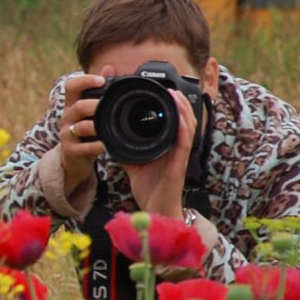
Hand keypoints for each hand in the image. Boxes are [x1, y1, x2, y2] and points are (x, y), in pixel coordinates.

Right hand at [57, 66, 112, 191]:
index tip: (101, 80)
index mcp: (72, 104)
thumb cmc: (85, 131)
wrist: (73, 159)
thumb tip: (109, 67)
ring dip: (96, 126)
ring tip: (108, 126)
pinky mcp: (70, 151)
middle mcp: (67, 117)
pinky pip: (83, 148)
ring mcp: (67, 134)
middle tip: (108, 105)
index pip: (71, 86)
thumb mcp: (90, 111)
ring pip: (80, 126)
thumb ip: (99, 89)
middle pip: (78, 106)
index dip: (85, 80)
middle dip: (94, 105)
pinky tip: (106, 145)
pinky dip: (96, 146)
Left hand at [121, 87, 197, 218]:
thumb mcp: (134, 164)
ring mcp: (180, 157)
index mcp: (168, 147)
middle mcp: (177, 149)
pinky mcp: (179, 165)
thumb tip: (111, 139)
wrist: (155, 212)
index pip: (175, 122)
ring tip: (176, 95)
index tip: (166, 92)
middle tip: (173, 88)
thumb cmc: (149, 190)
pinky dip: (182, 129)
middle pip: (185, 121)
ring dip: (183, 110)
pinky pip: (183, 144)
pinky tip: (180, 119)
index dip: (174, 107)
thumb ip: (126, 150)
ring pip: (188, 128)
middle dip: (180, 103)